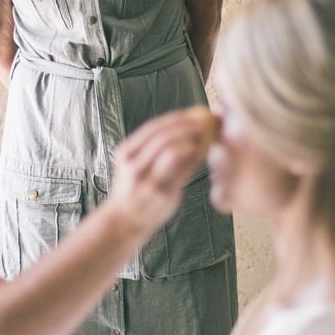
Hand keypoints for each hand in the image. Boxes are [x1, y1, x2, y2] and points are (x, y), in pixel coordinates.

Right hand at [108, 107, 217, 236]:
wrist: (125, 221)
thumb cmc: (136, 190)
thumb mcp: (137, 165)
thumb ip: (156, 149)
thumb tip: (190, 128)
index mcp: (126, 153)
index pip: (154, 127)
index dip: (178, 117)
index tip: (198, 112)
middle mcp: (133, 165)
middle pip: (163, 135)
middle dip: (189, 124)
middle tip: (209, 119)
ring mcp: (146, 180)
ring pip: (171, 149)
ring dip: (193, 137)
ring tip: (209, 133)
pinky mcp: (161, 193)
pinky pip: (181, 169)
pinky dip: (194, 155)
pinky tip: (204, 149)